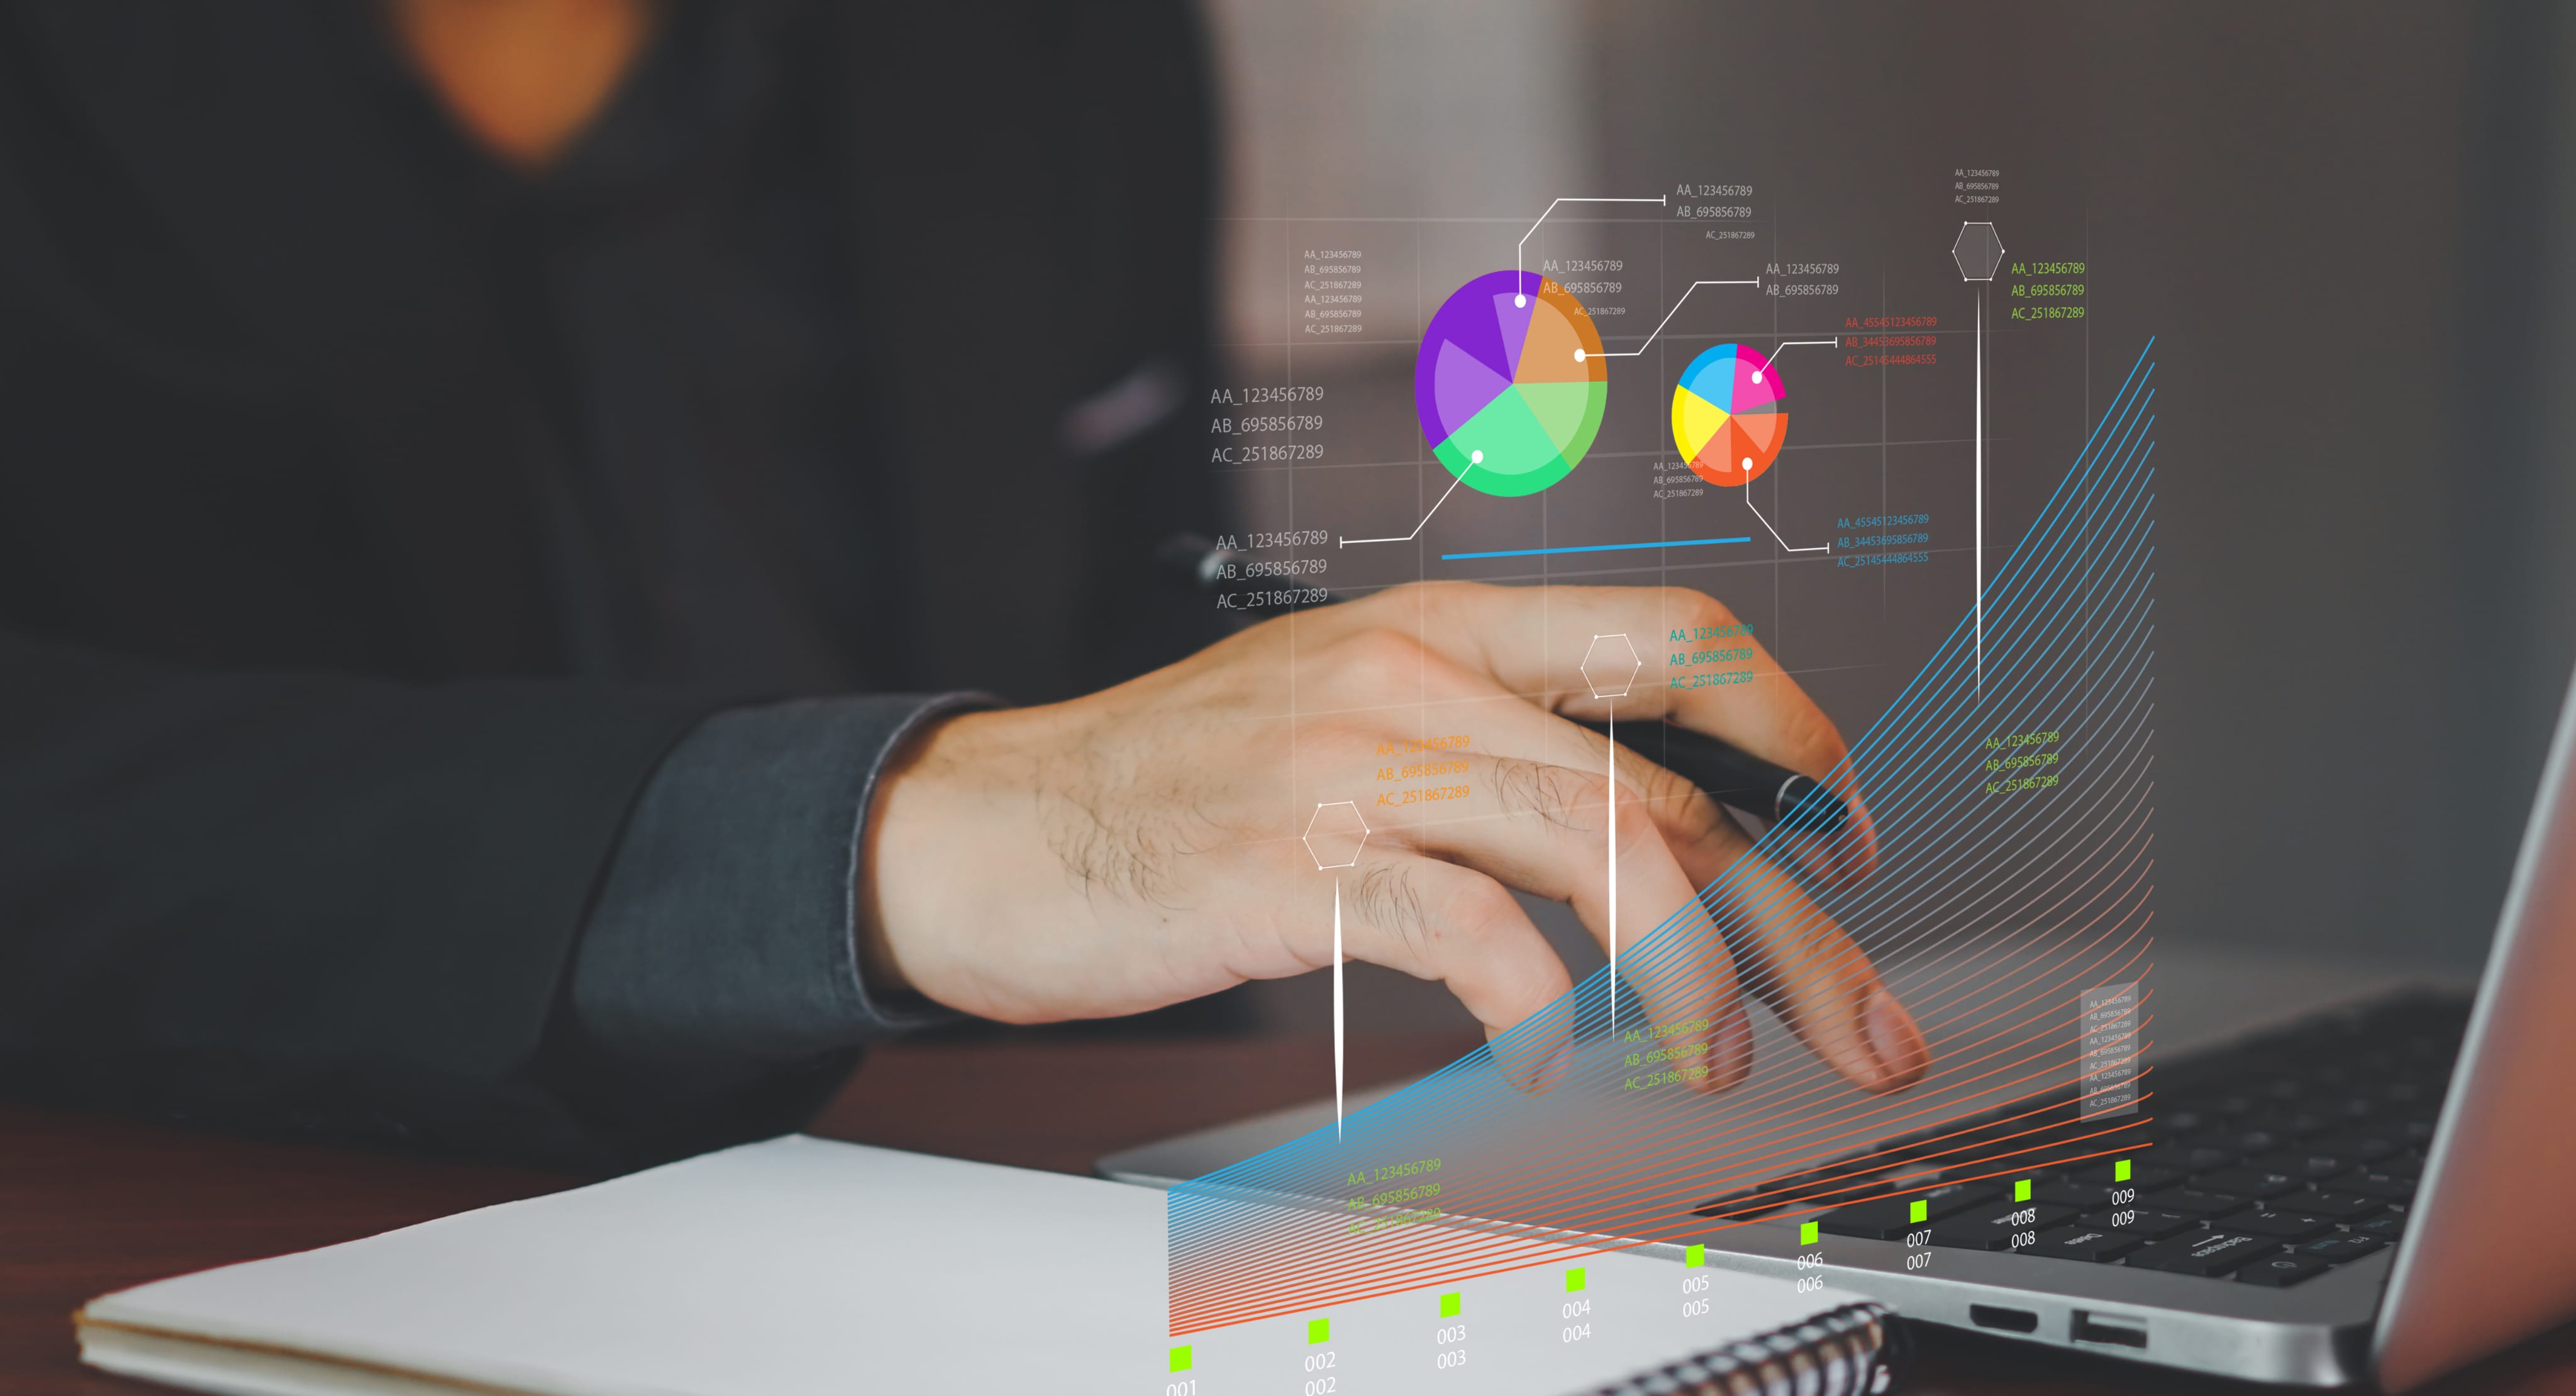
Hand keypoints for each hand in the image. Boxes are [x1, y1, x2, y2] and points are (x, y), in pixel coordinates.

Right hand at [861, 582, 1927, 1094]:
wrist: (992, 826)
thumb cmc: (1178, 786)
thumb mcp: (1351, 714)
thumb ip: (1495, 749)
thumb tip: (1657, 839)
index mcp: (1445, 623)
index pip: (1675, 637)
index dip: (1795, 733)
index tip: (1850, 839)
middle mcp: (1416, 669)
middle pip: (1672, 779)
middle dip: (1792, 915)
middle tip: (1855, 1014)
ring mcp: (1355, 756)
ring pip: (1600, 845)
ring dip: (1694, 970)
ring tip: (1717, 1057)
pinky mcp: (1295, 858)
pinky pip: (1467, 931)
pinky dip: (1535, 1007)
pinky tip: (1549, 1055)